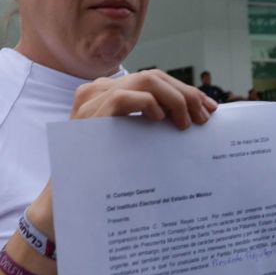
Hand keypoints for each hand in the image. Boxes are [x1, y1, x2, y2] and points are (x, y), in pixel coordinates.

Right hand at [27, 72, 219, 240]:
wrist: (67, 198)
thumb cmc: (101, 173)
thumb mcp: (127, 142)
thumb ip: (145, 124)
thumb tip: (189, 116)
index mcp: (107, 93)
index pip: (154, 80)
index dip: (184, 91)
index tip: (208, 111)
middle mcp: (98, 90)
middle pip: (154, 76)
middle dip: (185, 94)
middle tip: (205, 117)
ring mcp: (93, 100)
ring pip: (146, 80)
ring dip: (174, 99)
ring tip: (186, 123)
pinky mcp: (91, 114)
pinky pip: (127, 97)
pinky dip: (149, 104)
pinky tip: (160, 120)